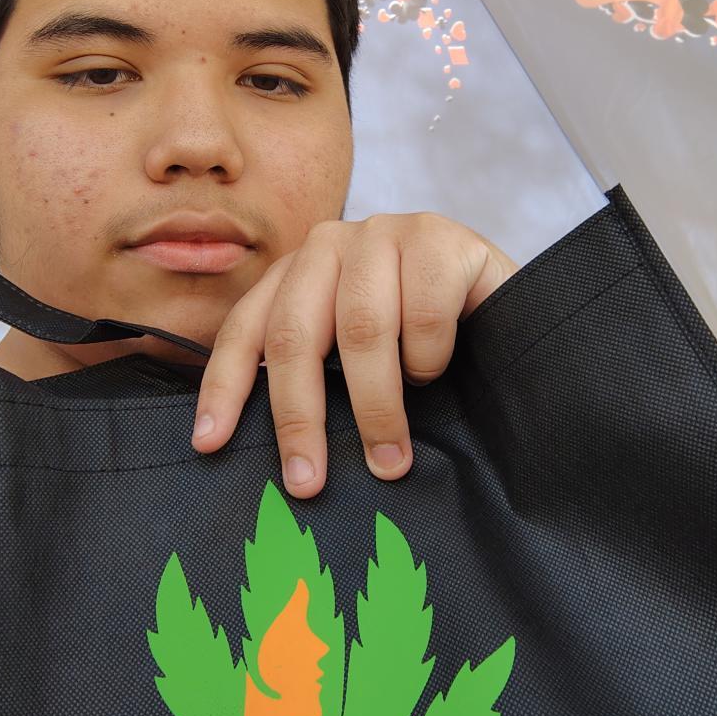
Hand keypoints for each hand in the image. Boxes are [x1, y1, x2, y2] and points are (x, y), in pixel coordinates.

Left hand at [191, 213, 518, 498]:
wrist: (507, 305)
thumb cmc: (423, 343)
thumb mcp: (357, 358)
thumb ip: (315, 378)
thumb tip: (269, 453)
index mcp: (298, 271)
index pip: (247, 329)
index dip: (224, 387)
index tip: (210, 445)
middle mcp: (331, 243)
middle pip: (295, 335)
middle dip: (299, 417)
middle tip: (308, 483)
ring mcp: (386, 232)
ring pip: (362, 330)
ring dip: (376, 405)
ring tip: (390, 457)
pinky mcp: (442, 238)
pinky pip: (423, 315)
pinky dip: (429, 359)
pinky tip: (438, 369)